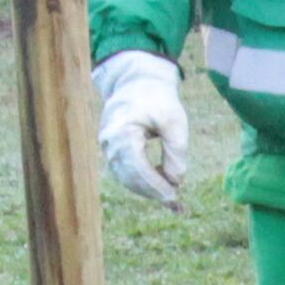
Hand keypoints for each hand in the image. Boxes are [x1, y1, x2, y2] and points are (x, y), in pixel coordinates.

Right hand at [95, 50, 186, 210]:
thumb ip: (176, 150)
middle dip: (153, 191)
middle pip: (130, 176)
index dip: (155, 185)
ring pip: (126, 178)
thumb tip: (176, 180)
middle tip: (176, 203)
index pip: (137, 167)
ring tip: (172, 199)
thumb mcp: (174, 120)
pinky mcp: (112, 151)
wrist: (137, 82)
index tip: (173, 195)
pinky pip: (125, 172)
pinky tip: (160, 188)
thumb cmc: (158, 99)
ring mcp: (107, 147)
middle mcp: (109, 142)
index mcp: (122, 131)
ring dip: (147, 190)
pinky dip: (142, 182)